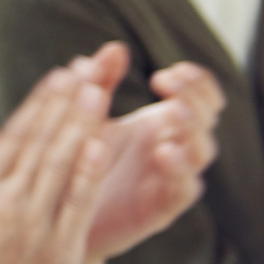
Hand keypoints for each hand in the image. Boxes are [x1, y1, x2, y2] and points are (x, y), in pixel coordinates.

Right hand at [0, 62, 112, 263]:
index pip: (15, 135)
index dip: (40, 102)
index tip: (60, 74)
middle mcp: (3, 201)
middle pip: (38, 142)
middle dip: (63, 104)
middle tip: (86, 70)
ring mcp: (29, 224)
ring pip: (57, 165)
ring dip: (78, 126)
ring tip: (98, 94)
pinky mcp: (56, 246)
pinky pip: (73, 203)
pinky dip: (86, 173)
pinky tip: (101, 146)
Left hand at [71, 45, 222, 258]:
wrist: (58, 216)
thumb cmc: (77, 163)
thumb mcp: (86, 119)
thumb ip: (99, 84)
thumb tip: (113, 47)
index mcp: (161, 124)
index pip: (200, 97)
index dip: (196, 82)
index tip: (170, 71)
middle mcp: (173, 149)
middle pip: (206, 120)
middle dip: (193, 98)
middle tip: (168, 83)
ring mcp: (169, 179)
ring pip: (201, 154)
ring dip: (192, 131)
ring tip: (173, 113)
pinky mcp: (160, 209)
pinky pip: (183, 190)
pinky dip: (179, 171)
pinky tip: (164, 152)